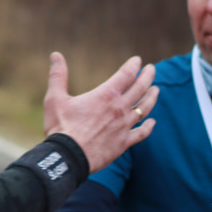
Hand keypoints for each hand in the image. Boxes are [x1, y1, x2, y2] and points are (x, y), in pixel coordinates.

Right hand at [44, 52, 158, 172]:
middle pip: (140, 88)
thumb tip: (55, 55)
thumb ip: (58, 75)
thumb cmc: (61, 127)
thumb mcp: (55, 98)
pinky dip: (148, 127)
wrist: (69, 157)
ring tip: (156, 90)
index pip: (126, 75)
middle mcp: (120, 108)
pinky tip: (152, 122)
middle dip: (148, 77)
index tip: (138, 60)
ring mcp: (124, 126)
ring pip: (144, 108)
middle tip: (152, 69)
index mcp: (106, 95)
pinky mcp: (124, 142)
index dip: (133, 66)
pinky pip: (141, 133)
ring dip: (152, 97)